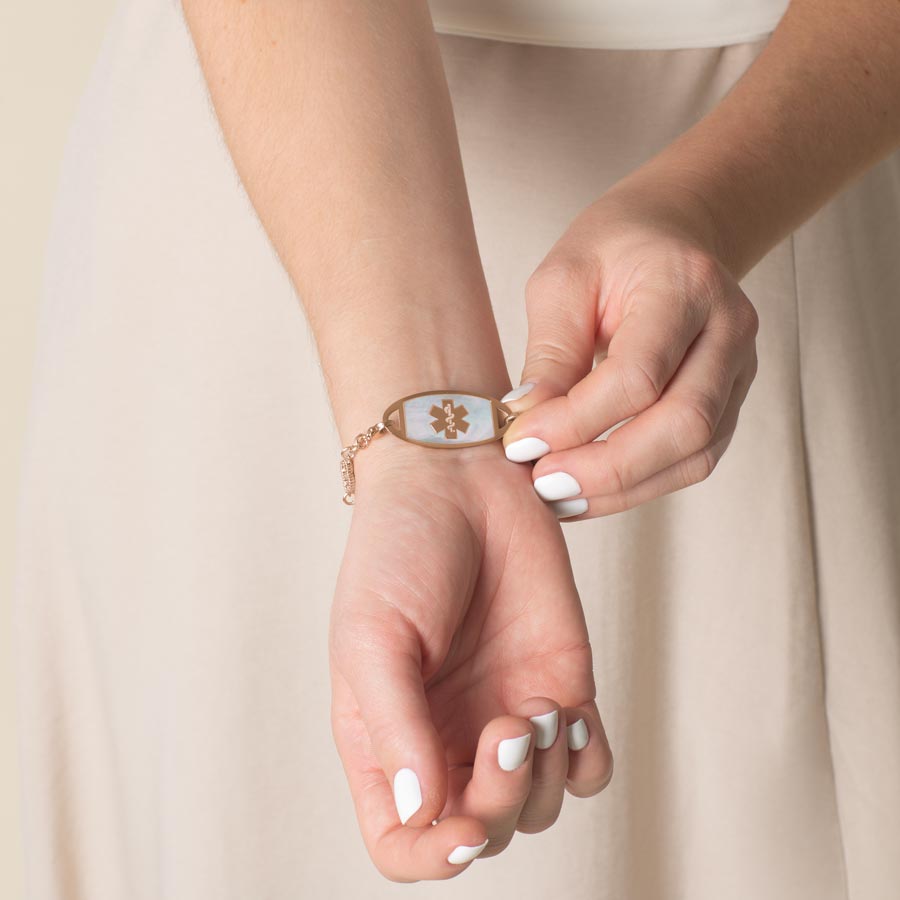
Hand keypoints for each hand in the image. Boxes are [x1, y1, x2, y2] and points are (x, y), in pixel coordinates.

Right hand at [329, 439, 611, 880]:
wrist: (459, 480)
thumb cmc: (396, 551)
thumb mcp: (372, 638)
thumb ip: (396, 728)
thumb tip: (424, 814)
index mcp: (386, 737)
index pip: (401, 842)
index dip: (431, 858)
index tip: (463, 829)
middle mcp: (447, 737)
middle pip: (481, 830)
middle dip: (500, 804)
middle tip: (508, 729)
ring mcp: (505, 714)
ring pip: (537, 807)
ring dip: (543, 778)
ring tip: (535, 706)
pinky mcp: (559, 683)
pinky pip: (587, 764)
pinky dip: (585, 758)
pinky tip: (567, 709)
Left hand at [500, 179, 759, 518]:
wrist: (670, 235)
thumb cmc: (611, 251)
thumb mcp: (563, 281)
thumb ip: (550, 353)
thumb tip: (527, 426)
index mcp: (685, 285)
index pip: (639, 374)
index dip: (576, 420)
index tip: (520, 442)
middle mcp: (729, 330)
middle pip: (683, 424)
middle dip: (607, 468)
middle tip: (543, 483)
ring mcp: (739, 371)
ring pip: (695, 452)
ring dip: (623, 488)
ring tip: (560, 496)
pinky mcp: (730, 403)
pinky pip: (694, 460)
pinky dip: (640, 484)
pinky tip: (590, 489)